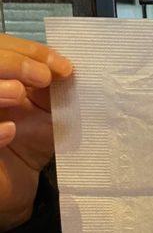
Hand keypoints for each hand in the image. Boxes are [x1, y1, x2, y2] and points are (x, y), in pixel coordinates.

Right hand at [0, 34, 72, 231]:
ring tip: (18, 93)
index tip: (63, 67)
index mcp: (1, 76)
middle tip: (43, 78)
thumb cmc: (30, 140)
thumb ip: (50, 88)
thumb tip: (65, 67)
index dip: (29, 50)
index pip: (3, 47)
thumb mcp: (46, 110)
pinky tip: (10, 131)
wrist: (16, 184)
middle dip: (13, 62)